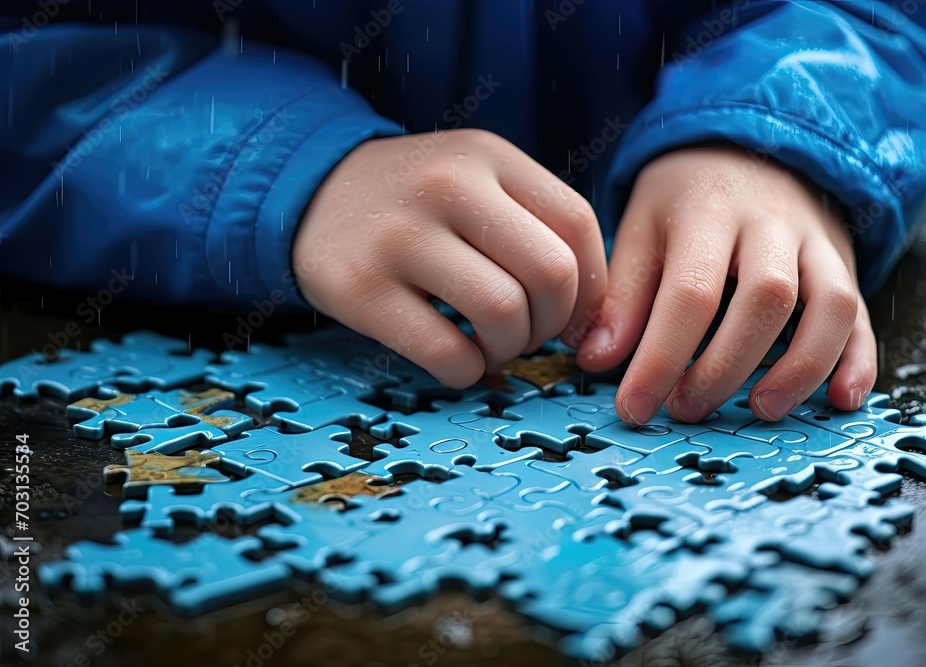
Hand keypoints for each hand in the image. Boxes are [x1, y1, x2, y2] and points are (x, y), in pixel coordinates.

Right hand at [293, 129, 607, 387]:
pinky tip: (455, 358)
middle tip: (525, 331)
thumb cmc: (416, 203)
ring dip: (510, 350)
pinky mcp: (361, 288)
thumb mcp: (478, 182)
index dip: (589, 287)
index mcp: (488, 157)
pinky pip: (447, 352)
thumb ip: (538, 230)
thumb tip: (591, 323)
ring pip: (504, 314)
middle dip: (552, 324)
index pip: (577, 225)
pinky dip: (467, 371)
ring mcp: (400, 236)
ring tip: (489, 345)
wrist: (310, 192)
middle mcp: (448, 186)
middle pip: (550, 275)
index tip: (569, 315)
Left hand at [577, 144, 876, 423]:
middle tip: (687, 410)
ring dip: (801, 368)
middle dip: (725, 367)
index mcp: (708, 212)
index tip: (634, 407)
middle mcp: (771, 224)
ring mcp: (817, 243)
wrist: (748, 144)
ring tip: (761, 411)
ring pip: (830, 306)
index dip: (661, 358)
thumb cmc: (685, 198)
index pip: (690, 292)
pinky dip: (859, 360)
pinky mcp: (845, 264)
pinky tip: (841, 400)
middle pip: (766, 299)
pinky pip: (862, 312)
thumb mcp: (641, 228)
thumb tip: (596, 360)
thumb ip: (622, 295)